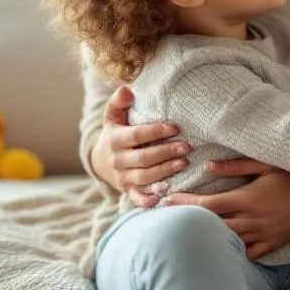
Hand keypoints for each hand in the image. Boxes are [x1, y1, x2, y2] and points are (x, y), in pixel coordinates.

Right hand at [92, 86, 188, 206]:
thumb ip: (118, 102)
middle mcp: (118, 160)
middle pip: (144, 158)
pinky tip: (160, 199)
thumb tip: (126, 89)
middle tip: (187, 147)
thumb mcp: (113, 116)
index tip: (176, 127)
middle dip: (166, 152)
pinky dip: (146, 201)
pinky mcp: (127, 190)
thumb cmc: (116, 132)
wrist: (102, 160)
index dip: (156, 131)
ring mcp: (122, 177)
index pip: (137, 135)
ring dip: (165, 171)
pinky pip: (136, 198)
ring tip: (184, 164)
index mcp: (115, 139)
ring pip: (145, 177)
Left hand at [165, 159, 289, 259]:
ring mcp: (262, 234)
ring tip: (191, 229)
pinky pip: (248, 253)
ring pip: (227, 240)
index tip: (168, 200)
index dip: (186, 203)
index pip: (209, 205)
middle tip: (169, 216)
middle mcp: (252, 219)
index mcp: (248, 198)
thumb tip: (209, 167)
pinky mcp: (272, 243)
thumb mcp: (267, 165)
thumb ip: (237, 166)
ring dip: (208, 235)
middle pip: (213, 224)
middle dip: (190, 219)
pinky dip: (234, 250)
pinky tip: (221, 246)